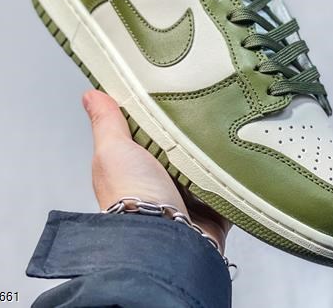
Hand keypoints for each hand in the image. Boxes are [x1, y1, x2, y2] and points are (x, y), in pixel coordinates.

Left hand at [83, 90, 229, 252]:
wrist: (163, 239)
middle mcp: (159, 182)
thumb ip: (106, 122)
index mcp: (134, 166)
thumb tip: (90, 95)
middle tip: (207, 107)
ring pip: (205, 165)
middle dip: (192, 132)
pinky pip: (228, 186)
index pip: (148, 132)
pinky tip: (242, 157)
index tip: (171, 93)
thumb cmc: (131, 197)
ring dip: (213, 154)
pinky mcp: (212, 209)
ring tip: (228, 127)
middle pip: (180, 148)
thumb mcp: (113, 149)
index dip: (158, 114)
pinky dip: (234, 176)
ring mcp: (186, 197)